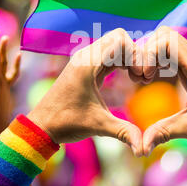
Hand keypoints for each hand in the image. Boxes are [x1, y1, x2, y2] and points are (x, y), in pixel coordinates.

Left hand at [27, 29, 143, 155]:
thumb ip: (123, 132)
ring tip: (136, 77)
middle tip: (141, 76)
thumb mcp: (98, 126)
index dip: (136, 55)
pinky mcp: (85, 66)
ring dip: (128, 56)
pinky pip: (108, 53)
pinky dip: (121, 60)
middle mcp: (85, 56)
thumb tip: (144, 149)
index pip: (120, 40)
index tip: (140, 77)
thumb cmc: (66, 123)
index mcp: (87, 64)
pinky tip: (128, 76)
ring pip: (114, 43)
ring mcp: (84, 59)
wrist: (42, 126)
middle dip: (135, 53)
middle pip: (118, 37)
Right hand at [140, 27, 186, 155]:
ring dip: (151, 53)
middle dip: (147, 52)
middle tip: (142, 76)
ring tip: (146, 77)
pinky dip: (157, 58)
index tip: (146, 77)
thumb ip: (164, 132)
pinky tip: (154, 77)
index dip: (150, 54)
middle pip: (164, 34)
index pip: (166, 40)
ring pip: (166, 39)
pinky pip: (171, 49)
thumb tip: (141, 147)